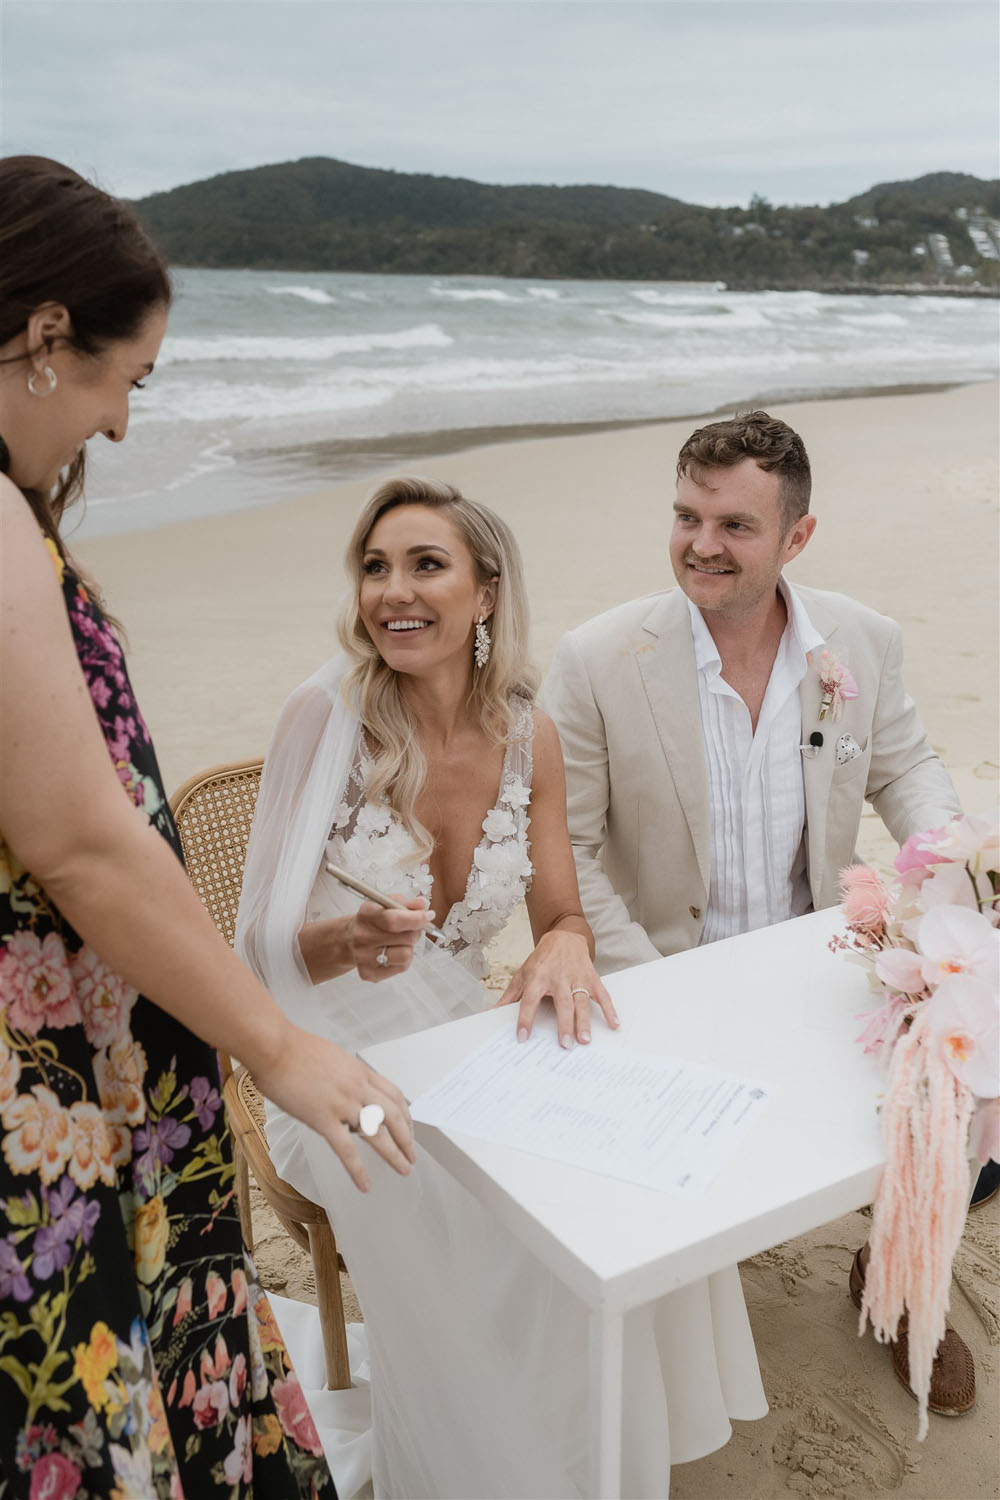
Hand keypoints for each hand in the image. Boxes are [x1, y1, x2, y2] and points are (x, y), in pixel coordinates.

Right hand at [252, 1023, 415, 1192]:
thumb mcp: (331, 1057)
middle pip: (394, 1116)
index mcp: (359, 1071)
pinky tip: (364, 1184)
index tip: (409, 1127)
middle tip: (411, 1154)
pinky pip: (346, 1150)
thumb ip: (343, 1075)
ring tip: (403, 1169)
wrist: (274, 1047)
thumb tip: (343, 1091)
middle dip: (407, 1138)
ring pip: (378, 1134)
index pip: (393, 1095)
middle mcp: (357, 1087)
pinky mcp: (323, 1119)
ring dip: (394, 1154)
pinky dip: (358, 1170)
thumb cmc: (294, 1048)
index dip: (405, 1114)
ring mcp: (342, 1104)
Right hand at [350, 897, 434, 980]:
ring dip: (410, 947)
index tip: (428, 915)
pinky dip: (404, 959)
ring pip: (406, 955)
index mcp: (366, 915)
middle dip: (416, 931)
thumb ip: (406, 903)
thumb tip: (422, 905)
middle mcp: (362, 937)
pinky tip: (394, 951)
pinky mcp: (368, 973)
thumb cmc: (372, 921)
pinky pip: (402, 967)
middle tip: (413, 928)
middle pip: (406, 937)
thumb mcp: (386, 904)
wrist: (350, 939)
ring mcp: (364, 957)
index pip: (394, 920)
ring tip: (401, 941)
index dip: (416, 919)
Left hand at [496, 930, 618, 1047]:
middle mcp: (558, 978)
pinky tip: (614, 1024)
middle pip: (562, 1003)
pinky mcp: (591, 978)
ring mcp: (577, 978)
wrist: (563, 938)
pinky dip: (609, 1009)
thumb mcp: (522, 974)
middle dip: (564, 1024)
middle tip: (565, 1044)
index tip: (523, 1036)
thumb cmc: (542, 959)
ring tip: (584, 1040)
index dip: (525, 1018)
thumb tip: (492, 1013)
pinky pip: (602, 995)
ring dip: (584, 1021)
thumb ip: (510, 995)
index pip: (529, 1000)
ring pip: (581, 1001)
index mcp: (538, 978)